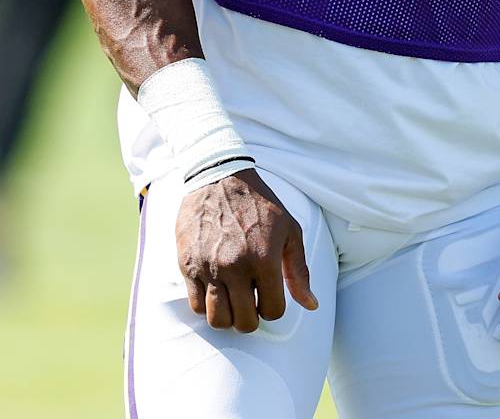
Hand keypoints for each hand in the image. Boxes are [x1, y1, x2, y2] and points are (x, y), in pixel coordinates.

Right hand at [176, 168, 318, 332]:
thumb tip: (311, 305)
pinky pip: (195, 304)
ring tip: (233, 301)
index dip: (274, 310)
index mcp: (264, 259)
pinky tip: (215, 290)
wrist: (219, 177)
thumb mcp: (289, 230)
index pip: (272, 312)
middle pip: (244, 322)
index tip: (269, 299)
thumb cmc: (259, 203)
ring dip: (228, 317)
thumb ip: (299, 270)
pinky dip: (206, 305)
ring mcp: (209, 267)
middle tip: (251, 305)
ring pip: (217, 319)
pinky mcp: (188, 264)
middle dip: (251, 319)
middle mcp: (235, 267)